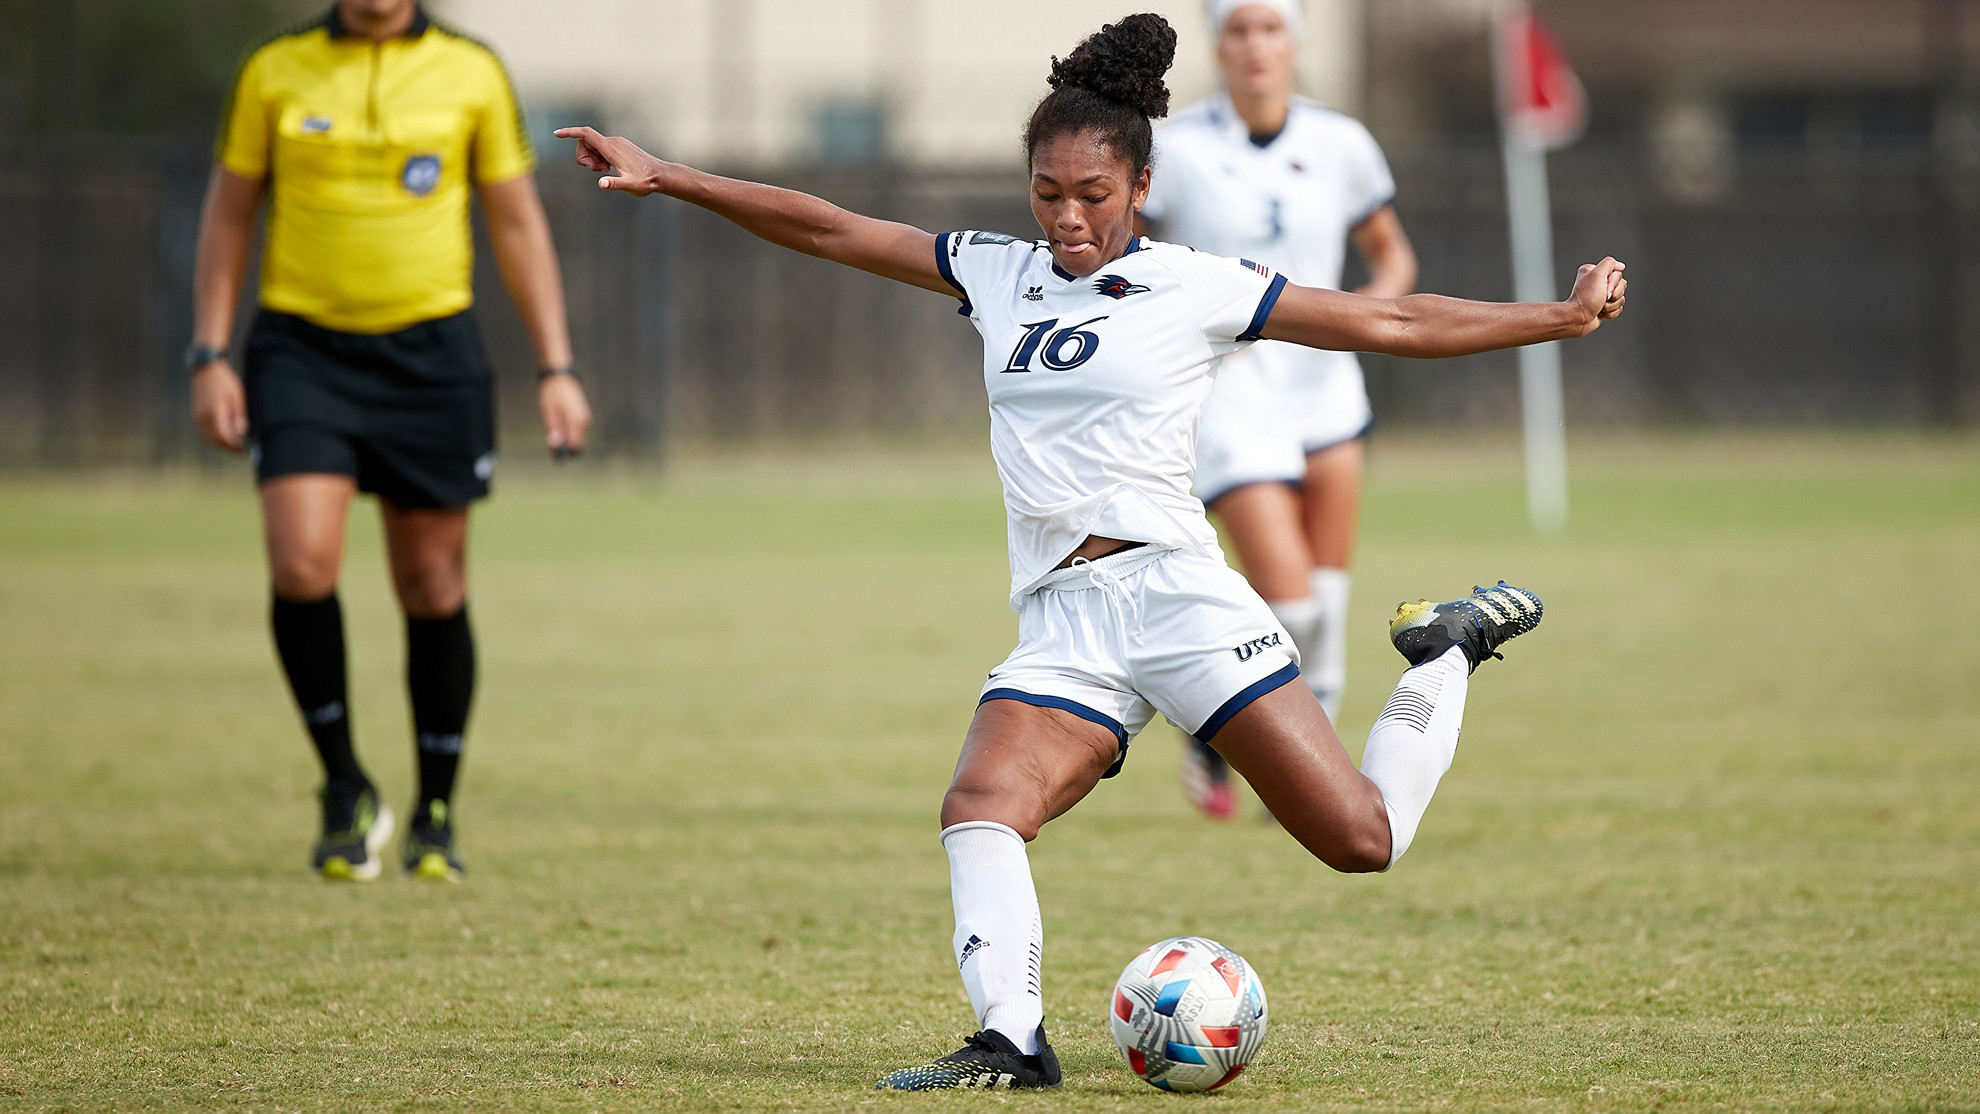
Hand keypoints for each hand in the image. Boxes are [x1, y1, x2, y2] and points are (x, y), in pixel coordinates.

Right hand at [191, 359, 247, 451]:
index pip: (223, 436)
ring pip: (208, 438)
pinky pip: (203, 432)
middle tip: (241, 450)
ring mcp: (198, 417)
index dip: (233, 446)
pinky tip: (224, 436)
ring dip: (220, 444)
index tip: (243, 450)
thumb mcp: (237, 396)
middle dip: (228, 447)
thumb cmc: (224, 381)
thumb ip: (239, 414)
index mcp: (214, 412)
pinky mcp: (197, 415)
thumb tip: (242, 431)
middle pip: (215, 440)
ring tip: (234, 445)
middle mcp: (203, 417)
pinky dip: (213, 438)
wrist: (205, 369)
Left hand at [538, 372, 591, 456]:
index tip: (551, 448)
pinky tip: (557, 420)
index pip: (574, 446)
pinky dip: (566, 431)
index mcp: (578, 421)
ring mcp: (584, 419)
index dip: (562, 451)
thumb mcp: (549, 412)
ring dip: (564, 437)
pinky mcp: (582, 417)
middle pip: (576, 444)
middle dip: (563, 445)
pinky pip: (575, 431)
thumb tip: (555, 447)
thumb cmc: (552, 392)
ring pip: (575, 438)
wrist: (560, 375)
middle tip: (550, 436)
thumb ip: (553, 430)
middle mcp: (584, 422)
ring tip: (552, 423)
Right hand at [553, 126, 674, 196]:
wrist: (661, 176)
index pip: (586, 134)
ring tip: (607, 171)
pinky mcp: (620, 146)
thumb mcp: (630, 186)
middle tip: (599, 171)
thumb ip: (614, 184)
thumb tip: (601, 183)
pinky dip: (600, 158)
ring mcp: (617, 143)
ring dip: (593, 159)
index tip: (556, 134)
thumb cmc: (646, 182)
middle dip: (584, 157)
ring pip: (593, 146)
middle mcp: (613, 141)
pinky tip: (610, 169)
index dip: (569, 133)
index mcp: (611, 148)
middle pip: (585, 142)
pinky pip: (601, 149)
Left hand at [1567, 257, 1626, 333]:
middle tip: (1603, 298)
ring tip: (1600, 307)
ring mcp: (1602, 296)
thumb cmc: (1586, 298)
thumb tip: (1621, 266)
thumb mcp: (1597, 273)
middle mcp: (1598, 282)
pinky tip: (1601, 313)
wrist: (1578, 319)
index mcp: (1595, 271)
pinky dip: (1612, 312)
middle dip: (1614, 294)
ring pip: (1621, 298)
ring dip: (1612, 305)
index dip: (1614, 282)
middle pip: (1622, 285)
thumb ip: (1610, 263)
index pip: (1617, 273)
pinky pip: (1618, 308)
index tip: (1604, 287)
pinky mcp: (1605, 307)